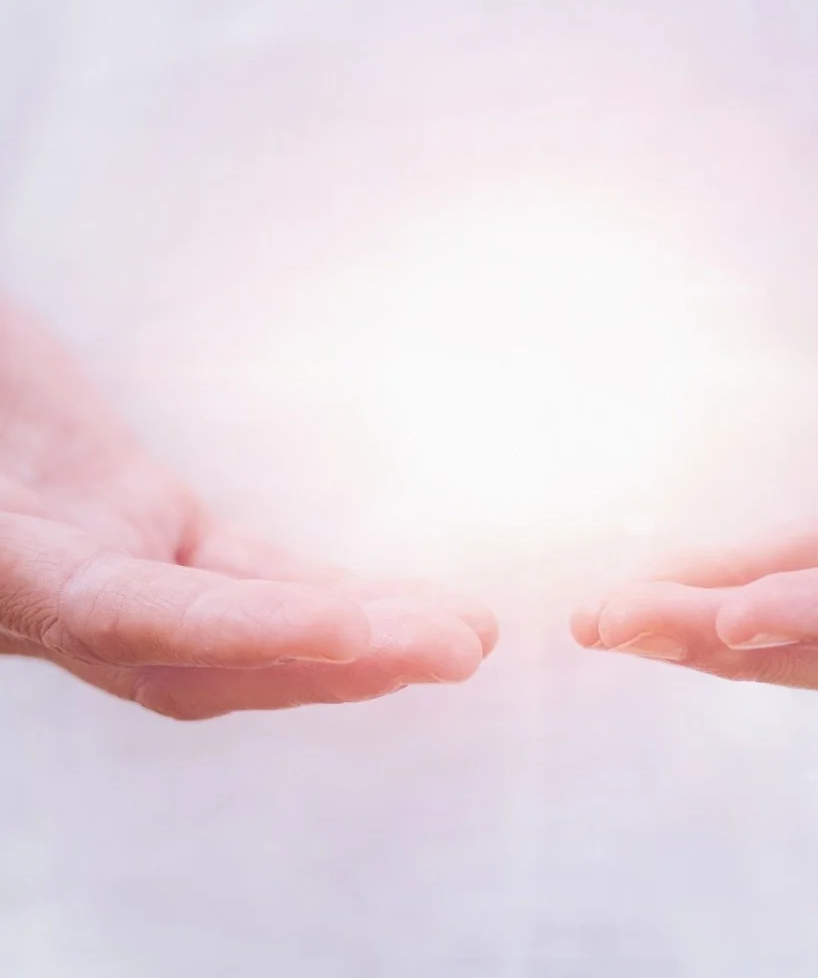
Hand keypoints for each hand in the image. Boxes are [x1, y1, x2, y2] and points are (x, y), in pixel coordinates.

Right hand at [0, 301, 495, 718]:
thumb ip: (18, 466)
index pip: (130, 617)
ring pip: (247, 624)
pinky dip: (324, 594)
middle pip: (211, 653)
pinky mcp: (151, 530)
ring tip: (466, 633)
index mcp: (8, 568)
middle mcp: (58, 592)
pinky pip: (249, 576)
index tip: (351, 629)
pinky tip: (402, 602)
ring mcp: (109, 565)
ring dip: (358, 637)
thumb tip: (95, 548)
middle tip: (461, 646)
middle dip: (338, 657)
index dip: (239, 630)